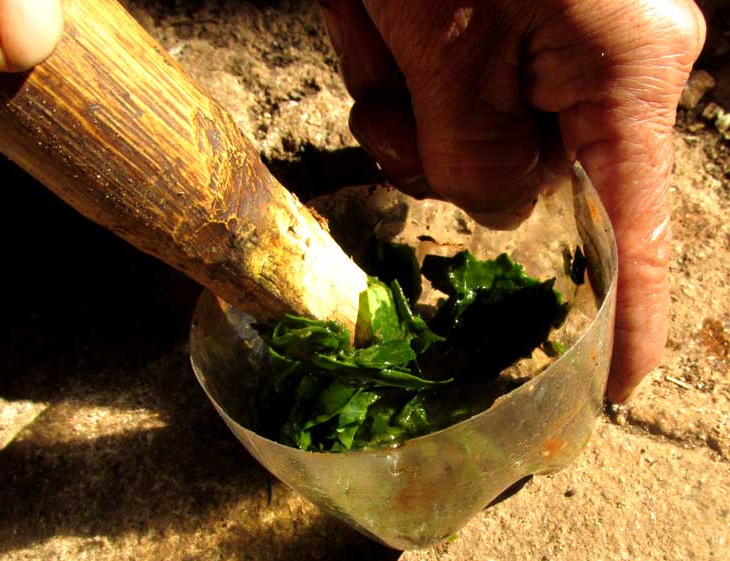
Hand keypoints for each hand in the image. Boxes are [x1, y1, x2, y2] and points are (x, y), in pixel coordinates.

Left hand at [320, 0, 705, 401]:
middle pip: (509, 181)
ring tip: (384, 15)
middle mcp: (595, 68)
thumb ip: (475, 155)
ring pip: (454, 141)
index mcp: (618, 73)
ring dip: (398, 100)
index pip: (633, 227)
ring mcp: (540, 53)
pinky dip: (388, 69)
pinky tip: (378, 12)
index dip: (630, 313)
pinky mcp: (489, 40)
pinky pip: (430, 98)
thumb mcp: (453, 47)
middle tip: (402, 71)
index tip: (621, 384)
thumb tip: (493, 207)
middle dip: (434, 148)